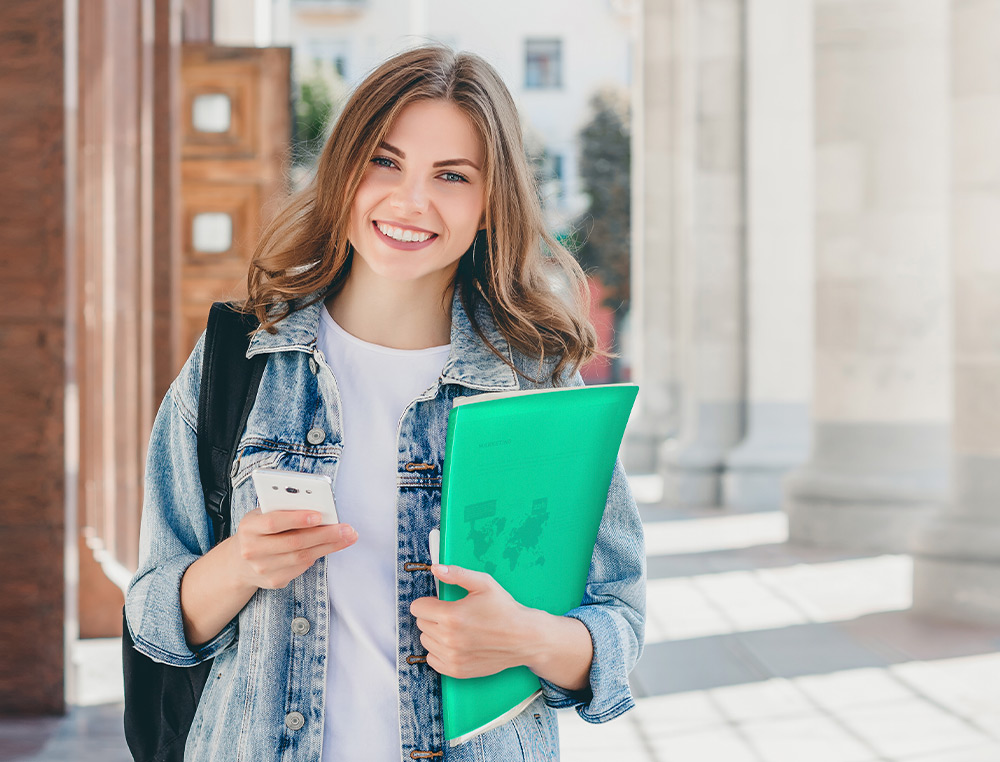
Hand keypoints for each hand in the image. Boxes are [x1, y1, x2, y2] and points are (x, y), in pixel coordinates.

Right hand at [232, 508, 356, 588]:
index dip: (297, 519)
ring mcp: (262, 569)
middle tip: (347, 528)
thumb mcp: (262, 515)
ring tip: (347, 537)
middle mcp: (252, 550)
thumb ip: (284, 509)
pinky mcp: (273, 581)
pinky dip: (318, 556)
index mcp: (249, 527)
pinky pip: (301, 568)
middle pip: (294, 542)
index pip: (273, 522)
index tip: (319, 515)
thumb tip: (319, 508)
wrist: (239, 562)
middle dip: (325, 534)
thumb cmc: (259, 530)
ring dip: (329, 546)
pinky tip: (330, 547)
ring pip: (302, 557)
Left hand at [409, 565, 539, 678]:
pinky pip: (432, 659)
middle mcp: (449, 639)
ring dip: (435, 633)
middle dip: (433, 616)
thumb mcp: (484, 583)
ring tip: (456, 628)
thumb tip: (436, 568)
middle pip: (421, 624)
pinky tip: (455, 643)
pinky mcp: (457, 671)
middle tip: (453, 614)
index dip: (429, 602)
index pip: (417, 608)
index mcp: (452, 616)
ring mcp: (452, 657)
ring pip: (425, 641)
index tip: (440, 602)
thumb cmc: (505, 610)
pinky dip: (439, 651)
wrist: (524, 638)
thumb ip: (457, 574)